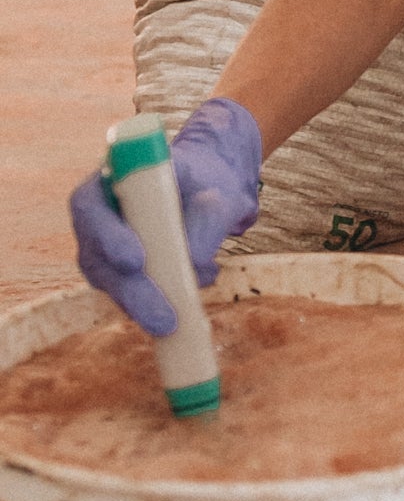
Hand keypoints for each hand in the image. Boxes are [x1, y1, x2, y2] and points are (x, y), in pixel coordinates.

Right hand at [69, 99, 262, 335]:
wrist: (211, 189)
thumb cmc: (209, 181)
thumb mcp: (217, 193)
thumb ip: (207, 220)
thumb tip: (195, 263)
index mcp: (110, 177)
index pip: (90, 206)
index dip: (107, 236)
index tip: (137, 260)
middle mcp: (97, 215)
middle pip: (97, 257)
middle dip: (131, 291)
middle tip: (163, 317)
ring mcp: (103, 247)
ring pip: (111, 284)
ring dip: (141, 307)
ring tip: (175, 322)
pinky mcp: (118, 273)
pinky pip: (128, 296)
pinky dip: (153, 307)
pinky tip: (184, 310)